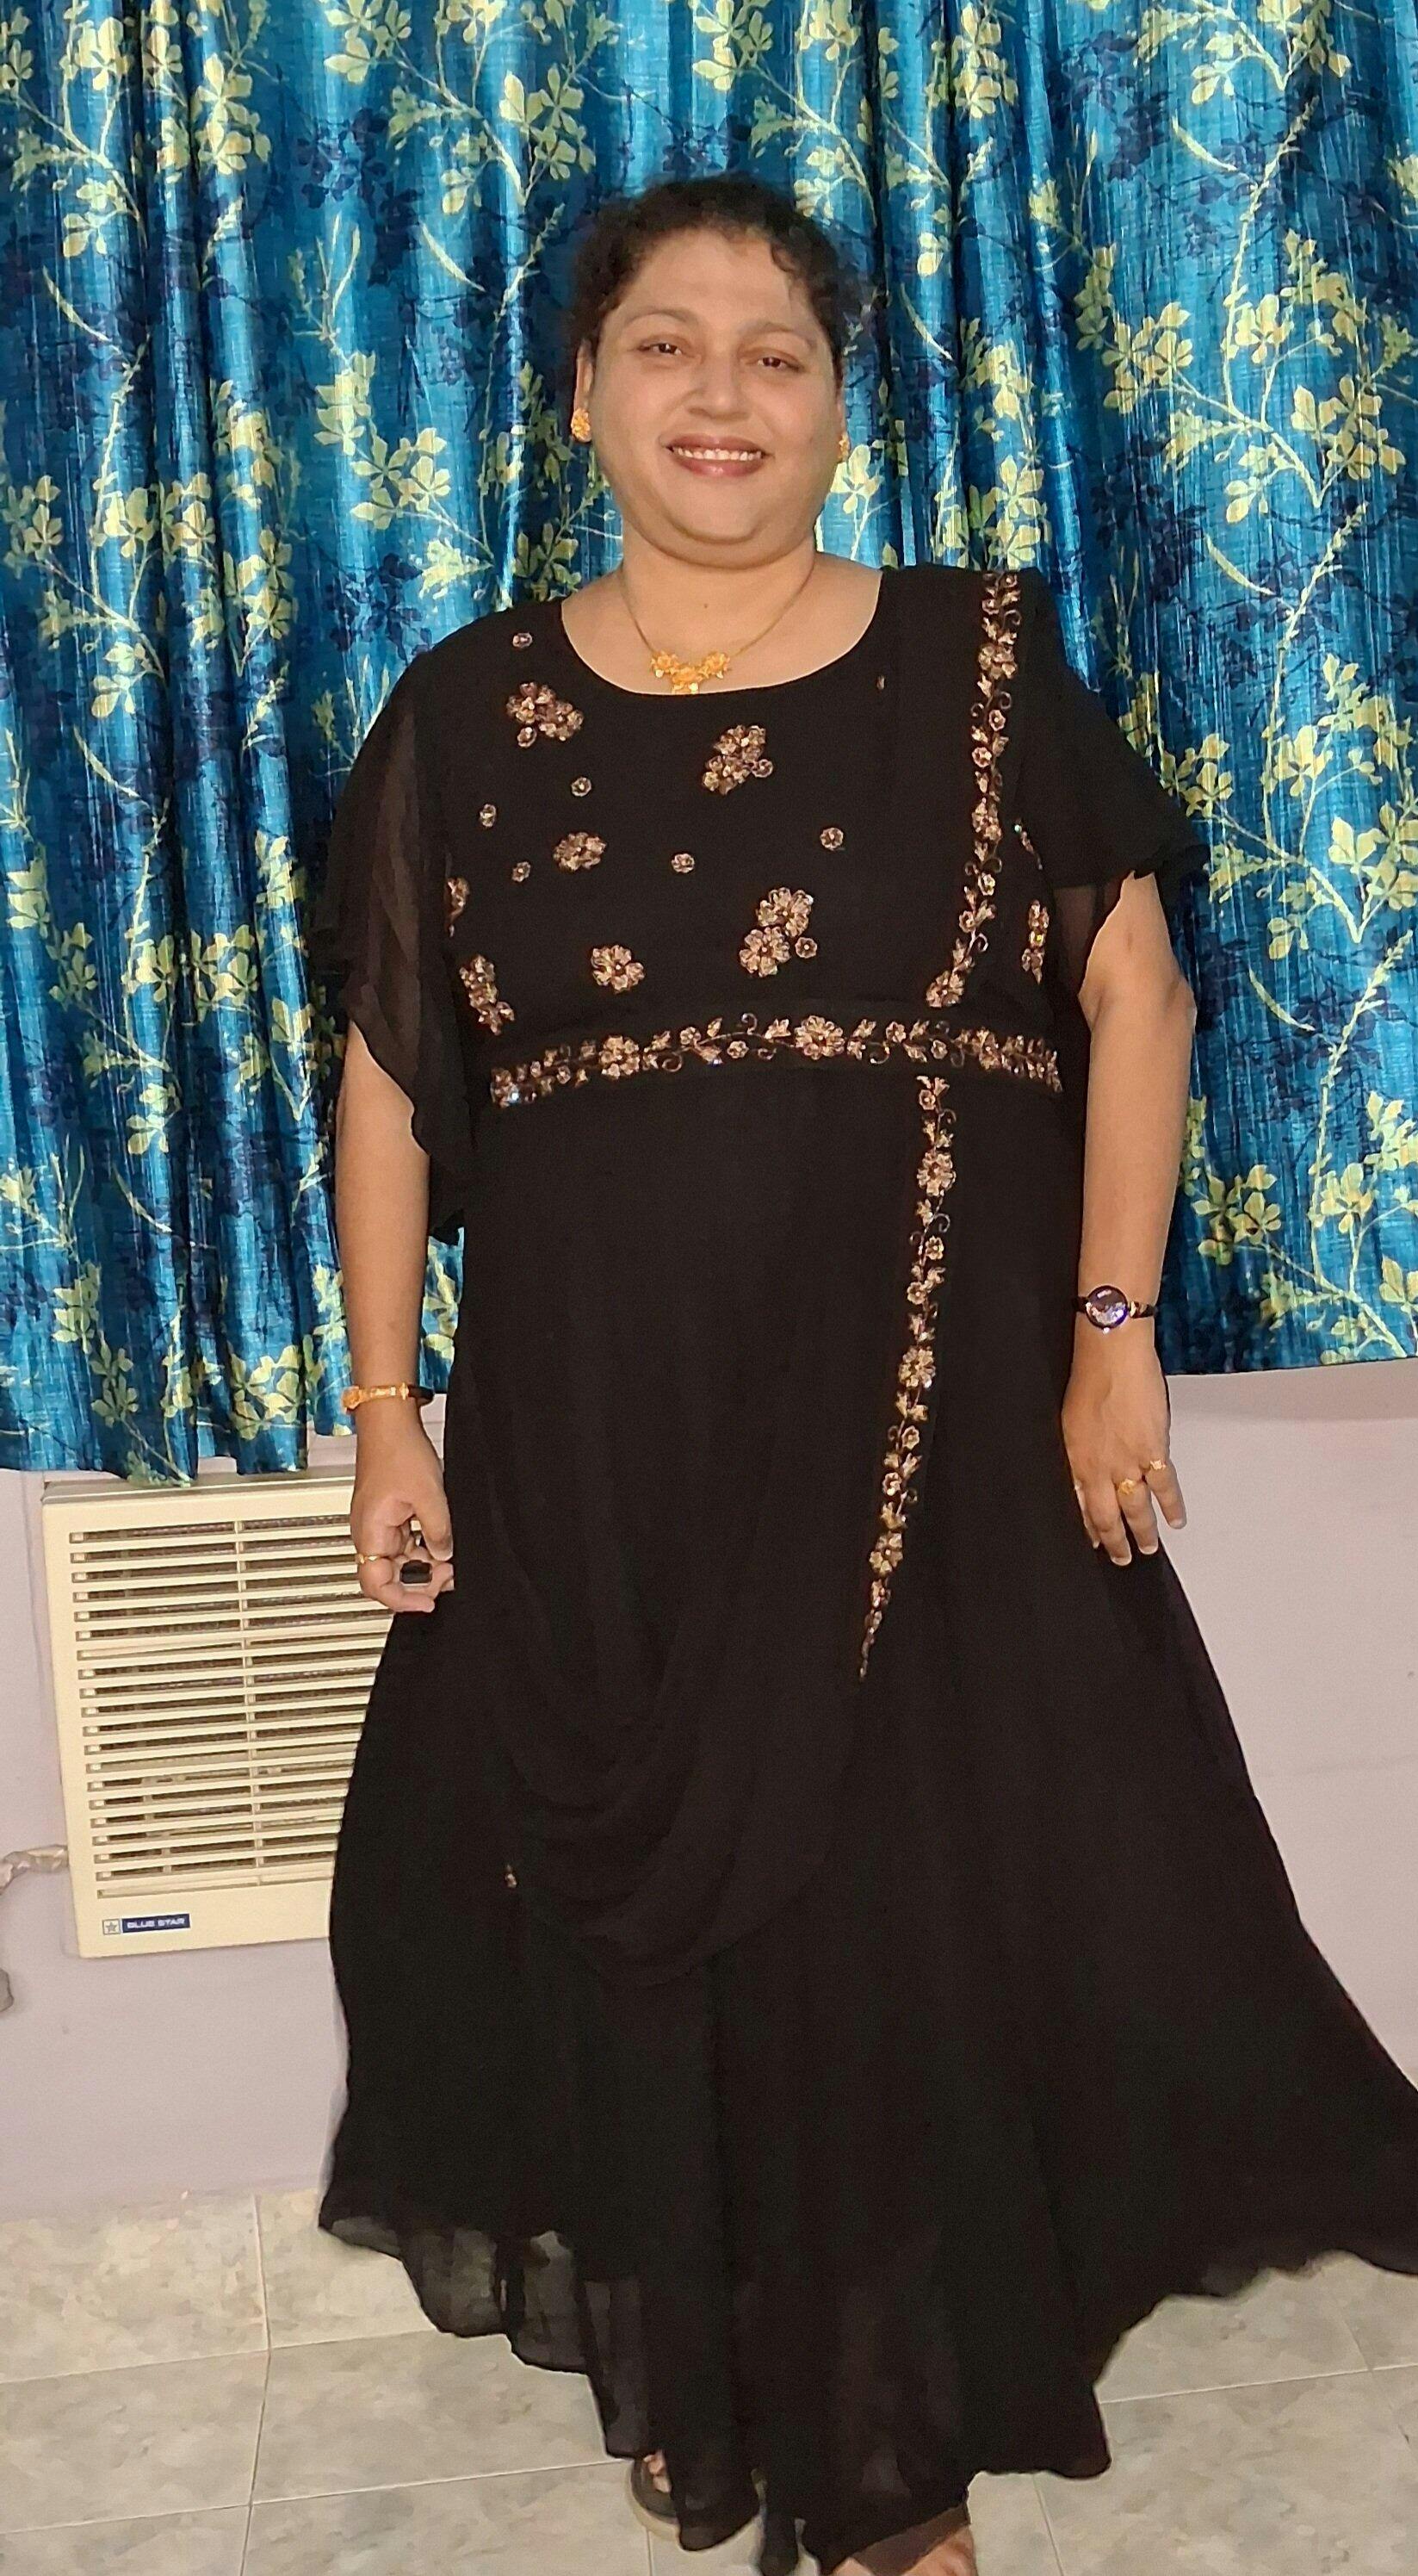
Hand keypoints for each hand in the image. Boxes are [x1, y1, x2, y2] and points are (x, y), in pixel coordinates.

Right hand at [350, 1410, 454, 1613]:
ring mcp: (379, 1523)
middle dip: (420, 1581)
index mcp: (370, 1533)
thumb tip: (444, 1557)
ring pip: (400, 1560)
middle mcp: (370, 1532)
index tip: (429, 1602)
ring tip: (449, 1560)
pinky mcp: (389, 1514)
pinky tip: (441, 1542)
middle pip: (390, 1576)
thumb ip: (438, 1532)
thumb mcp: (430, 1496)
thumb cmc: (398, 1450)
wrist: (389, 1421)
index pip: (377, 1585)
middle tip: (448, 1576)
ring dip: (424, 1565)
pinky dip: (423, 1547)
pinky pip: (405, 1542)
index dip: (403, 1600)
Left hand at [1061, 1323, 1186, 1564]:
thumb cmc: (1090, 1376)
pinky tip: (1176, 1519)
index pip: (1080, 1505)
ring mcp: (1128, 1461)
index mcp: (1076, 1459)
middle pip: (1107, 1516)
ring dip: (1143, 1532)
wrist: (1111, 1353)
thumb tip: (1081, 1470)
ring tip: (1148, 1548)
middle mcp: (1100, 1466)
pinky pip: (1164, 1487)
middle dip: (1114, 1542)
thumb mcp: (1068, 1420)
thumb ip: (1077, 1450)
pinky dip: (1172, 1506)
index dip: (1088, 1528)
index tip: (1093, 1542)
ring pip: (1136, 1509)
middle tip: (1121, 1559)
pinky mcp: (1153, 1450)